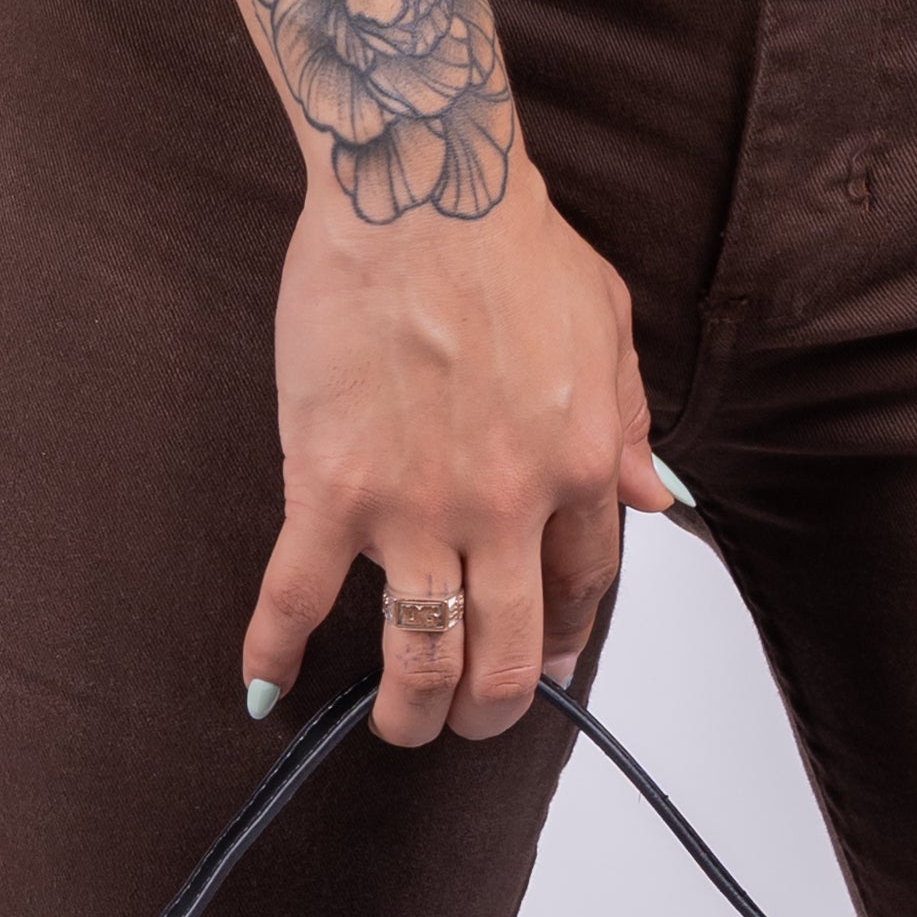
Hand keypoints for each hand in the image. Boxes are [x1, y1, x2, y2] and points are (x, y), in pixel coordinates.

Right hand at [244, 160, 681, 747]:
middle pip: (505, 655)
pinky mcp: (331, 490)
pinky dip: (273, 650)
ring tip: (398, 727)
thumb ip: (630, 421)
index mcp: (579, 464)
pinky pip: (298, 596)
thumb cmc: (511, 239)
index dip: (561, 638)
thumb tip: (655, 501)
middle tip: (466, 720)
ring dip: (409, 711)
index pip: (583, 590)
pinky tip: (261, 686)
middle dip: (488, 710)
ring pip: (418, 654)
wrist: (420, 190)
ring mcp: (416, 506)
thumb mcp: (608, 326)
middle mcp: (506, 505)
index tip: (542, 657)